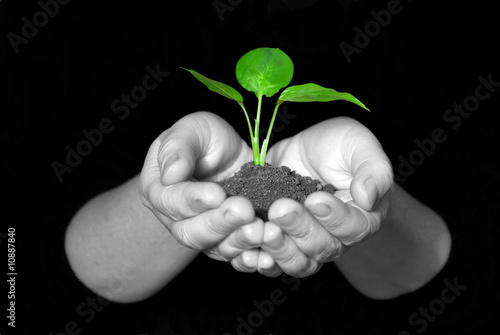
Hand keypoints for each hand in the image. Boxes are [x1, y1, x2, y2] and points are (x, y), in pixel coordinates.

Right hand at [139, 112, 263, 268]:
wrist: (227, 157)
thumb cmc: (204, 139)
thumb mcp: (192, 130)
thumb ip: (178, 147)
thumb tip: (171, 174)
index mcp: (159, 190)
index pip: (170, 201)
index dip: (192, 200)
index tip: (217, 193)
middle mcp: (175, 219)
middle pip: (191, 232)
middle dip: (219, 222)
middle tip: (244, 210)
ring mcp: (201, 234)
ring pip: (215, 248)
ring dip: (238, 240)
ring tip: (259, 229)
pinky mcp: (226, 242)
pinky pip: (236, 256)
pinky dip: (251, 258)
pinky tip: (267, 254)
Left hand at [258, 116, 393, 276]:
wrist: (306, 152)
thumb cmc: (338, 146)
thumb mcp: (358, 145)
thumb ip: (372, 169)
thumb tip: (368, 197)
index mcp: (362, 216)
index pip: (353, 228)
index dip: (334, 218)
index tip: (315, 199)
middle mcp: (337, 237)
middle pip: (322, 248)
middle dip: (300, 228)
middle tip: (281, 208)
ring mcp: (307, 243)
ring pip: (298, 262)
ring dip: (280, 248)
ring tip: (264, 228)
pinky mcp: (282, 242)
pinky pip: (273, 263)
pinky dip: (260, 261)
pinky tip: (246, 251)